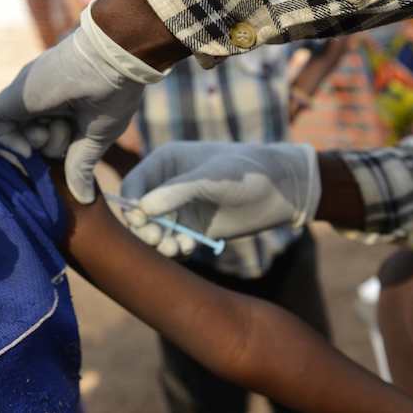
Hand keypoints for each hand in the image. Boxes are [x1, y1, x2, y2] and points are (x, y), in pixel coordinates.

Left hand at [0, 5, 163, 203]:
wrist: (108, 64)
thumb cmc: (111, 96)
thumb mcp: (96, 137)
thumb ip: (81, 164)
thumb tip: (84, 198)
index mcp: (65, 105)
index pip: (51, 137)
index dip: (58, 149)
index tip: (73, 150)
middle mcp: (43, 100)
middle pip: (35, 139)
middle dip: (53, 145)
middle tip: (70, 130)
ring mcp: (27, 97)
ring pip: (19, 134)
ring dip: (41, 141)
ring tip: (60, 125)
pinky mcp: (13, 96)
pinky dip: (8, 139)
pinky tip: (29, 144)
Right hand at [121, 142, 320, 253]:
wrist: (280, 190)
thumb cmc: (245, 172)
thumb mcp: (211, 178)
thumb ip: (177, 192)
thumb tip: (141, 209)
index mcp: (165, 163)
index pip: (133, 185)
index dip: (131, 206)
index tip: (141, 222)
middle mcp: (167, 186)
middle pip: (140, 213)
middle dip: (145, 229)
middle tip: (159, 240)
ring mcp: (179, 209)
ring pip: (155, 232)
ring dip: (160, 243)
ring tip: (176, 248)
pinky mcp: (192, 229)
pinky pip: (173, 243)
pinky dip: (176, 249)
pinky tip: (189, 247)